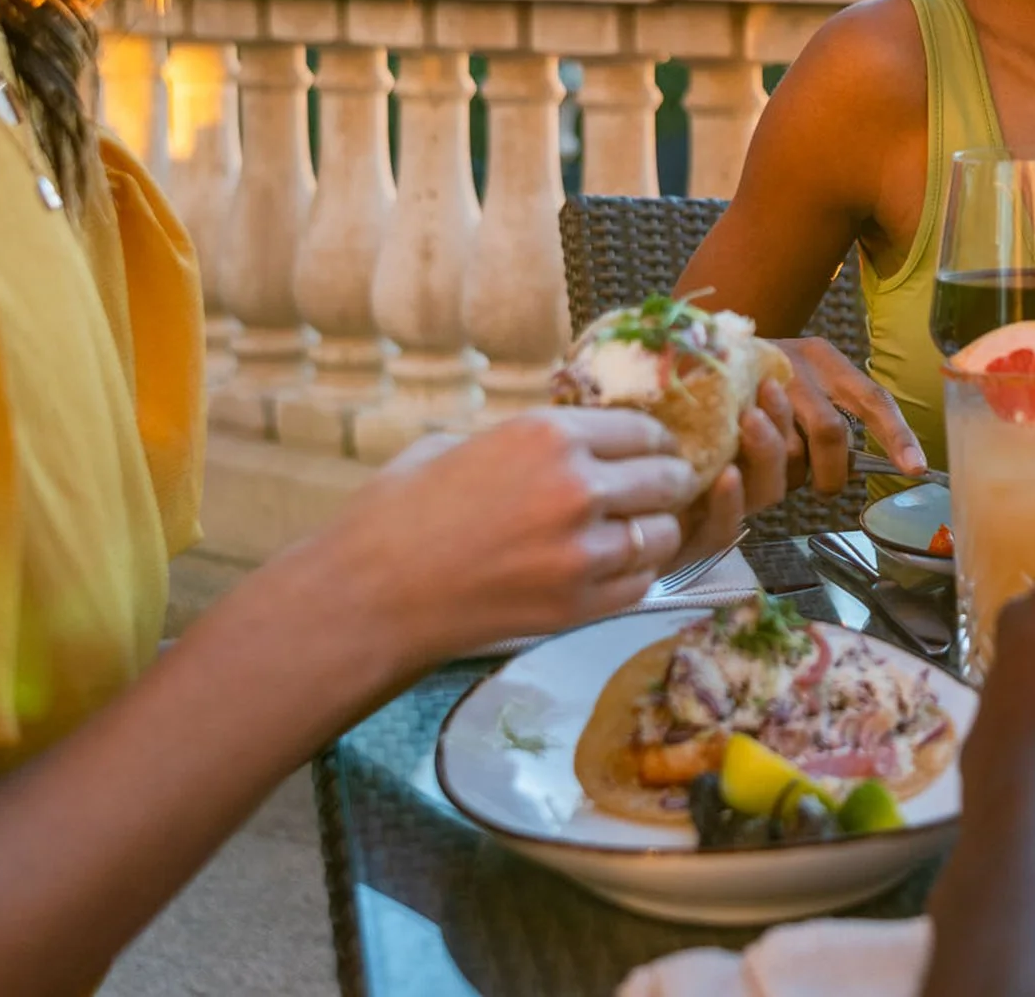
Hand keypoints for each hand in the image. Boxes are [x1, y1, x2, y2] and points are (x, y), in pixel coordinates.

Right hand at [325, 408, 700, 666]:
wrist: (368, 593)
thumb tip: (575, 438)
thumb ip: (529, 441)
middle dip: (664, 484)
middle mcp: (577, 486)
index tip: (652, 451)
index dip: (652, 442)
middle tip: (651, 492)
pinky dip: (631, 575)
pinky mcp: (578, 605)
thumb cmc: (399, 511)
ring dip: (650, 533)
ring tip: (627, 533)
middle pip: (667, 478)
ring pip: (663, 534)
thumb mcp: (464, 442)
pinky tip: (605, 570)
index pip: (644, 429)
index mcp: (548, 434)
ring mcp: (583, 550)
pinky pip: (640, 583)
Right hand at [738, 338, 927, 505]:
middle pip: (830, 431)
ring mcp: (757, 380)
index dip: (896, 434)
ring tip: (780, 465)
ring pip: (788, 449)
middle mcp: (796, 362)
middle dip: (831, 471)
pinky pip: (751, 454)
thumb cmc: (765, 377)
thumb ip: (831, 415)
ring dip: (789, 472)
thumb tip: (856, 469)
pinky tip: (751, 465)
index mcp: (825, 358)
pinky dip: (757, 470)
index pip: (871, 397)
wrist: (700, 351)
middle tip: (825, 484)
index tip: (915, 467)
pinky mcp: (727, 401)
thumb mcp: (805, 380)